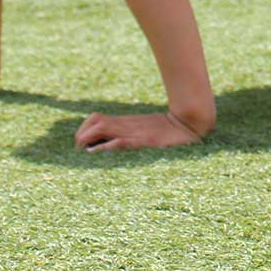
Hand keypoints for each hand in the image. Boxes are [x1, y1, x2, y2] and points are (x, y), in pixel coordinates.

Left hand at [74, 110, 205, 152]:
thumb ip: (132, 135)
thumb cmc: (170, 131)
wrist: (190, 124)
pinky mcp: (143, 142)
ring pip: (101, 128)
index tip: (82, 143)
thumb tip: (112, 145)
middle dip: (81, 135)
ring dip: (88, 139)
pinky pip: (118, 142)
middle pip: (94, 122)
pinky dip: (105, 146)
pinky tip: (97, 152)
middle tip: (80, 149)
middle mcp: (127, 126)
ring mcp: (134, 133)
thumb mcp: (147, 131)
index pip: (96, 119)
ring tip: (86, 152)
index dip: (84, 129)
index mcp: (127, 123)